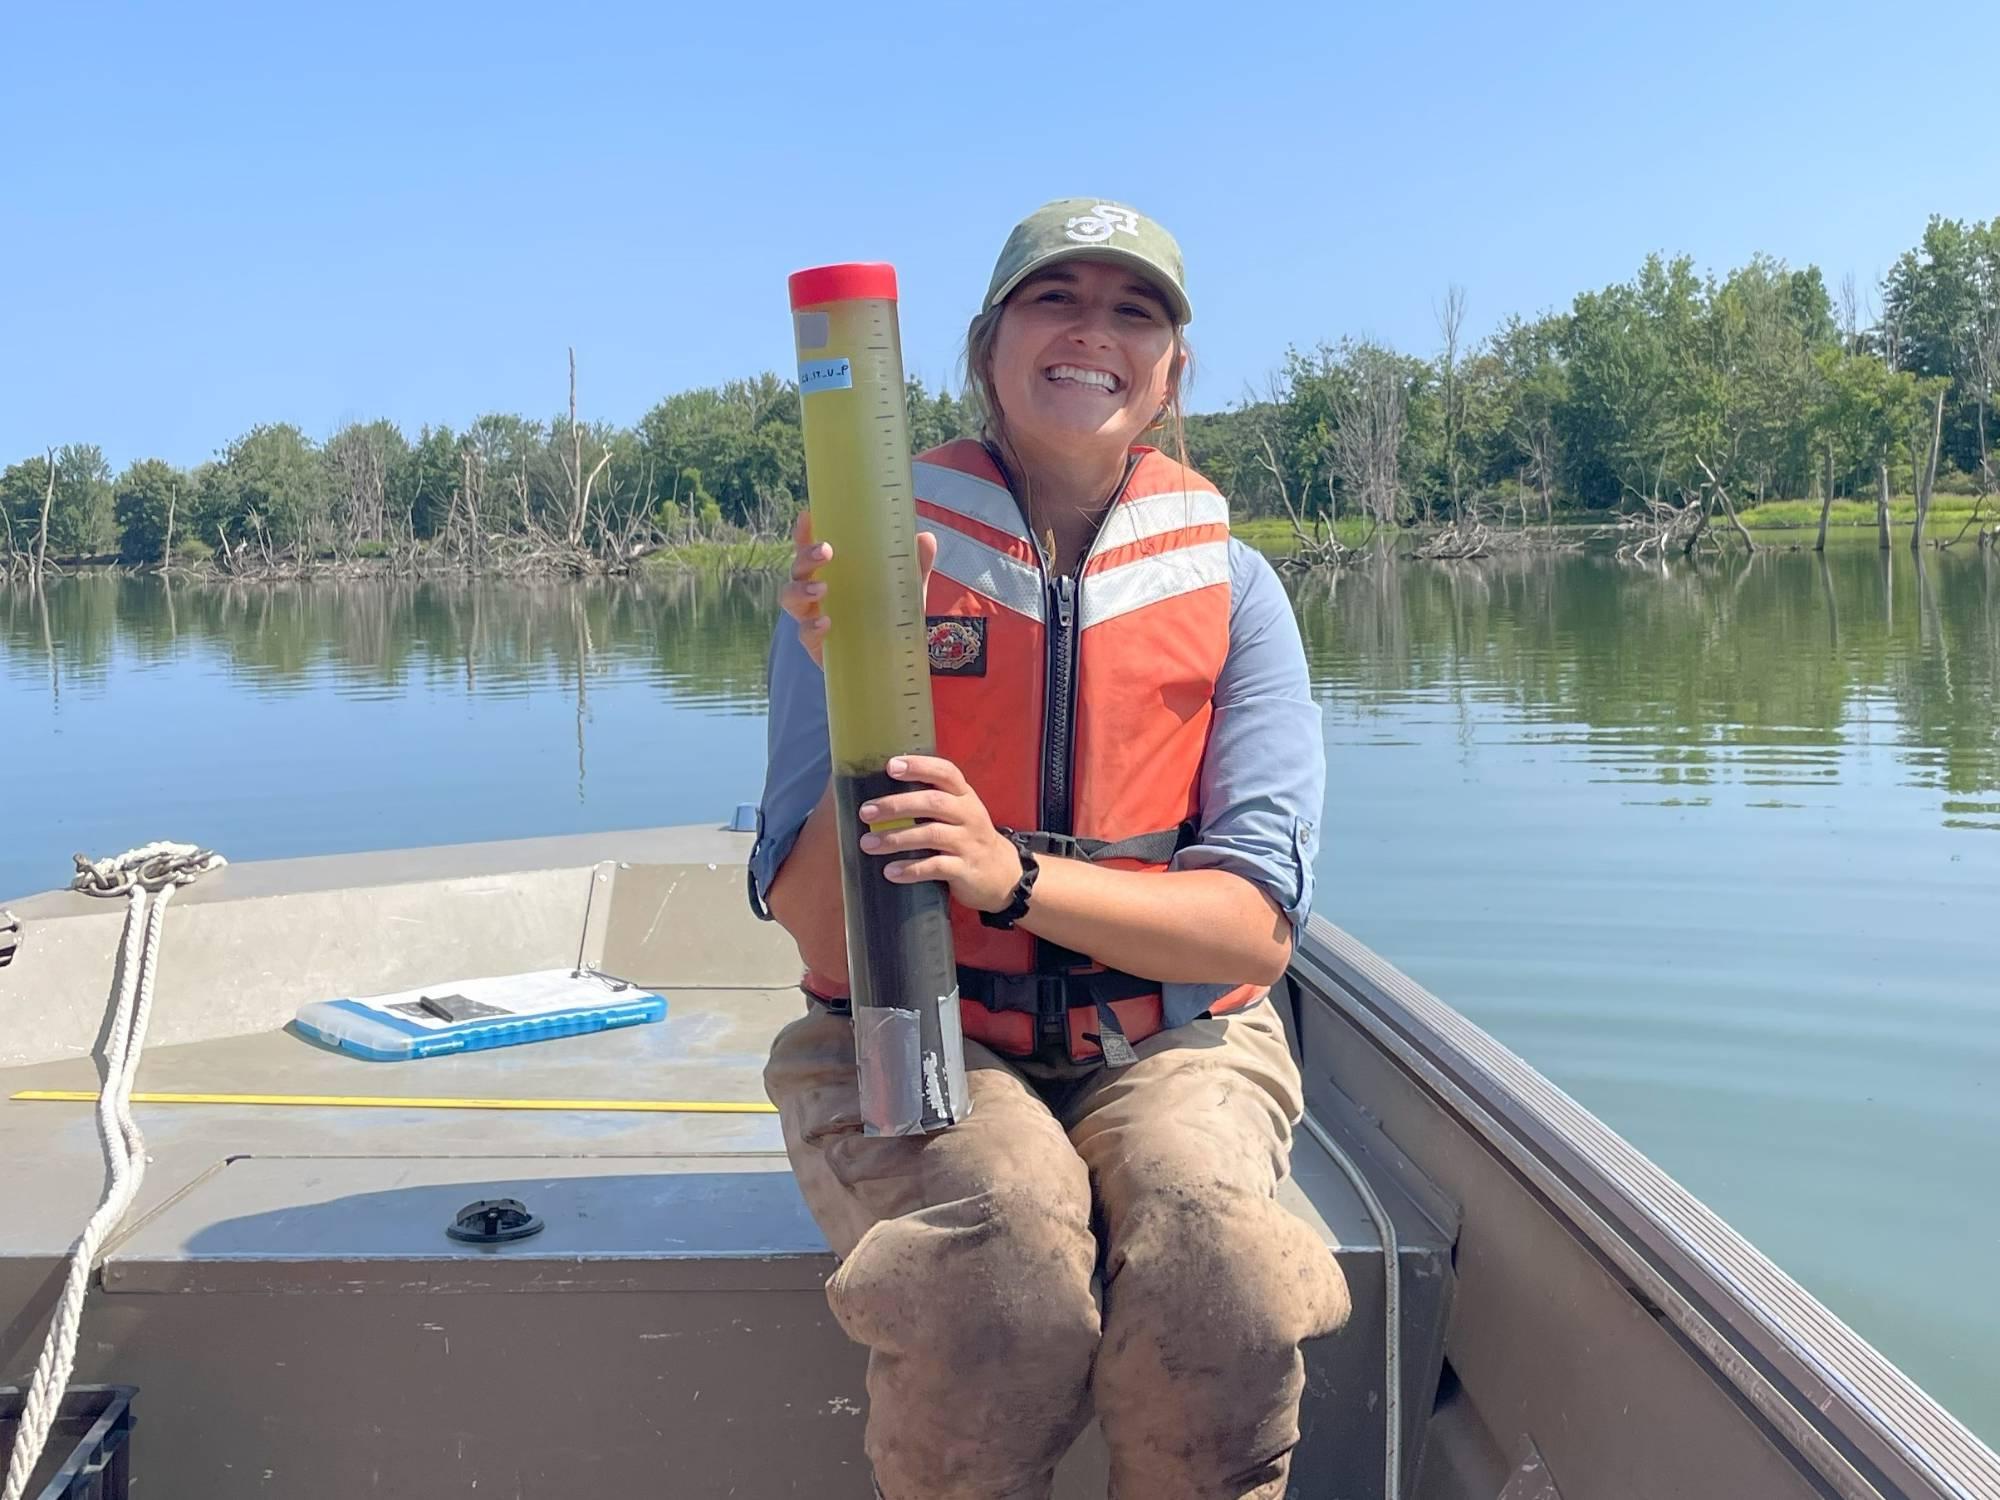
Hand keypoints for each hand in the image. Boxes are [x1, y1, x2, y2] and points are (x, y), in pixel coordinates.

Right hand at [780, 509, 938, 668]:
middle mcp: (816, 592)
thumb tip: (925, 538)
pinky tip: (826, 623)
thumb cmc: (890, 615)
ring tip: (821, 589)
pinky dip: (811, 627)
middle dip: (805, 557)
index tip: (807, 517)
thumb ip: (915, 565)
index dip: (803, 532)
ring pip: (790, 598)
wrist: (893, 659)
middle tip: (825, 551)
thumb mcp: (906, 589)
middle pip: (797, 569)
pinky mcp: (816, 645)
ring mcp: (812, 618)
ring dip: (800, 590)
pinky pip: (804, 633)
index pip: (810, 548)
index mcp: (833, 572)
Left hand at [857, 755, 1023, 912]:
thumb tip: (881, 795)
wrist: (1003, 874)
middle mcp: (969, 815)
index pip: (946, 772)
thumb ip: (931, 801)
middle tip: (866, 811)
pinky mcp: (966, 869)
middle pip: (933, 803)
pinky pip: (936, 867)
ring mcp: (969, 843)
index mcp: (965, 796)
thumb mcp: (959, 812)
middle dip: (897, 806)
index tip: (891, 766)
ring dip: (896, 838)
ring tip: (869, 843)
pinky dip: (911, 869)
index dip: (920, 767)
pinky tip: (890, 871)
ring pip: (931, 835)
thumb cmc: (968, 837)